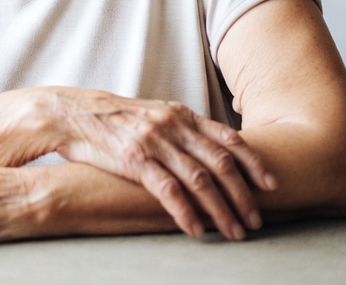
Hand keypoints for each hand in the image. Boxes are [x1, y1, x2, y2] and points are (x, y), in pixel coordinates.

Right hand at [49, 88, 276, 240]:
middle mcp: (172, 125)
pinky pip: (167, 190)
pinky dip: (186, 213)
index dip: (253, 161)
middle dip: (243, 194)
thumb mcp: (155, 115)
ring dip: (221, 210)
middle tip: (257, 220)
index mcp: (180, 114)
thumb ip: (183, 130)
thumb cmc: (116, 119)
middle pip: (220, 163)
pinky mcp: (134, 160)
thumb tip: (213, 150)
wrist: (74, 114)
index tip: (272, 184)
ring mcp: (154, 142)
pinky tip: (197, 231)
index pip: (227, 137)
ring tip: (234, 233)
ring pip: (199, 180)